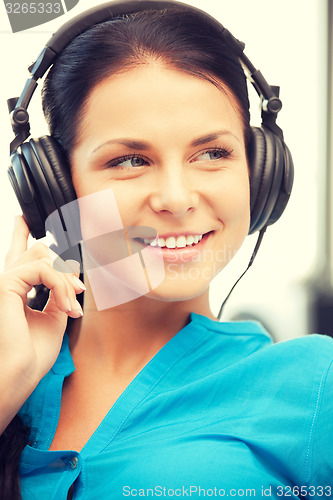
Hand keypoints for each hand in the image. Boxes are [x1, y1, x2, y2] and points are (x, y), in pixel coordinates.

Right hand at [0, 216, 84, 390]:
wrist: (19, 376)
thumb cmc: (32, 355)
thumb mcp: (54, 317)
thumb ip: (59, 292)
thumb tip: (71, 271)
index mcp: (14, 290)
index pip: (17, 254)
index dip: (19, 233)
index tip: (22, 218)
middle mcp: (7, 282)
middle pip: (38, 250)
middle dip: (63, 267)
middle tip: (77, 294)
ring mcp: (4, 282)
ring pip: (44, 257)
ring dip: (66, 283)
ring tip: (72, 308)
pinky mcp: (5, 284)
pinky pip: (43, 269)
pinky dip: (60, 286)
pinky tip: (66, 307)